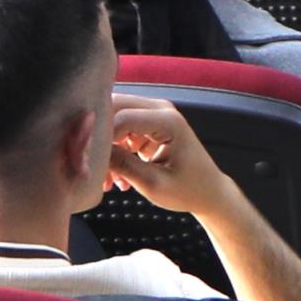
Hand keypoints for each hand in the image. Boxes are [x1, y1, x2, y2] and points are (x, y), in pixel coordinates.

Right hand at [104, 94, 222, 200]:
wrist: (207, 192)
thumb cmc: (188, 190)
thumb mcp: (153, 184)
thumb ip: (123, 165)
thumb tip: (92, 152)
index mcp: (168, 121)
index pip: (121, 117)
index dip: (103, 139)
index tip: (96, 166)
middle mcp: (160, 109)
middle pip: (114, 109)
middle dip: (100, 140)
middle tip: (96, 170)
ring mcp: (154, 113)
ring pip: (113, 118)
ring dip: (106, 148)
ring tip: (110, 181)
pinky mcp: (148, 123)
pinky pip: (119, 128)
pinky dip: (114, 151)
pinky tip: (118, 177)